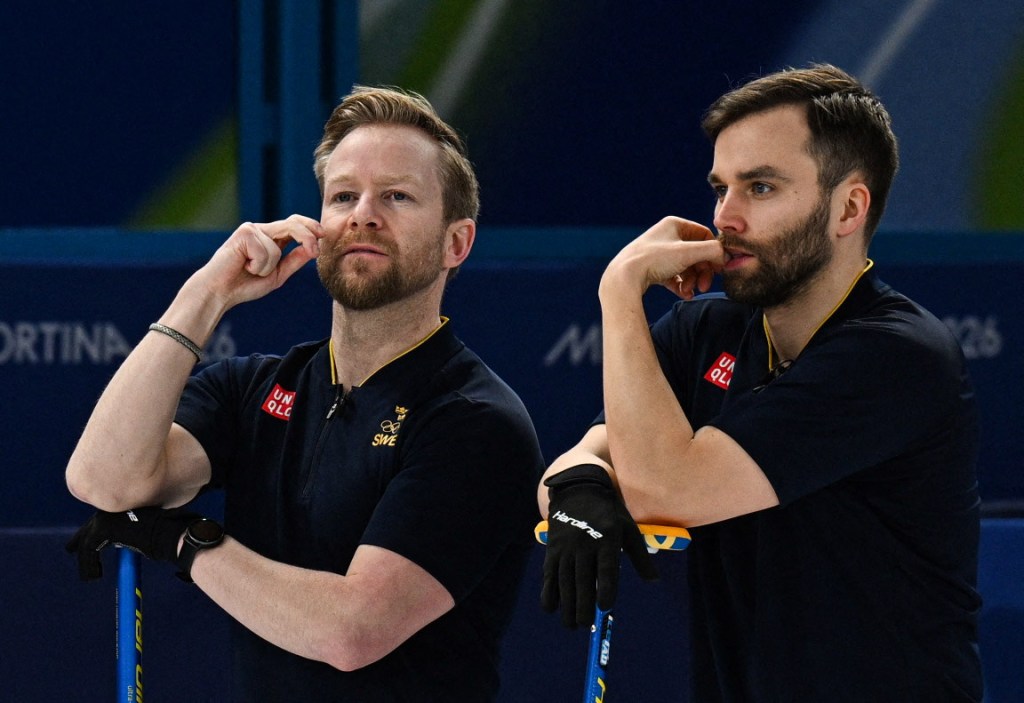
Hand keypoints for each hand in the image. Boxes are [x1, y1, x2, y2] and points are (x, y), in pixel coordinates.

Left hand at [65, 506, 201, 580]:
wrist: (173, 533)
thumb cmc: (170, 534)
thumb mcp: (151, 529)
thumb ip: (136, 530)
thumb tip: (126, 542)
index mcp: (125, 505)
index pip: (104, 519)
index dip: (93, 531)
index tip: (86, 542)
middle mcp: (113, 507)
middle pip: (90, 526)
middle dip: (80, 540)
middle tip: (70, 549)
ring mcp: (107, 516)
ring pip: (87, 541)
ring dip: (86, 560)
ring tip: (90, 576)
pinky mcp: (103, 529)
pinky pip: (87, 551)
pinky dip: (89, 567)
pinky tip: (94, 577)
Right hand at [192, 215, 323, 308]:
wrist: (220, 292)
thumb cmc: (245, 285)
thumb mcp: (277, 274)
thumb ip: (294, 260)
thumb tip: (314, 248)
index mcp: (270, 238)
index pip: (294, 224)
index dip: (310, 227)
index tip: (323, 235)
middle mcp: (261, 230)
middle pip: (292, 225)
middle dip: (307, 237)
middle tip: (315, 250)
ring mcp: (251, 230)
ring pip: (277, 248)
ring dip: (268, 267)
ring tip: (251, 271)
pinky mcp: (243, 233)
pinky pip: (265, 252)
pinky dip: (258, 266)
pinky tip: (244, 266)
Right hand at [540, 464, 656, 627]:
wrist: (578, 490)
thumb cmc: (609, 513)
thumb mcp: (628, 529)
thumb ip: (640, 557)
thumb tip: (654, 581)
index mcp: (607, 539)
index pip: (606, 568)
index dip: (605, 588)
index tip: (605, 607)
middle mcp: (585, 544)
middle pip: (583, 580)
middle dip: (582, 606)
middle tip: (585, 624)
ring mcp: (566, 547)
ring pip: (564, 580)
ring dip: (566, 605)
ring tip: (571, 625)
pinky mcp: (552, 549)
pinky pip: (549, 574)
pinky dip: (548, 592)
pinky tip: (551, 608)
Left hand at [601, 216, 725, 299]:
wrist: (624, 277)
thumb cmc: (654, 260)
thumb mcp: (689, 252)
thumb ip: (713, 251)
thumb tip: (726, 256)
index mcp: (674, 225)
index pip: (704, 236)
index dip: (714, 252)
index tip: (719, 269)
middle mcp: (666, 236)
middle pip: (696, 254)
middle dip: (702, 272)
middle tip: (705, 286)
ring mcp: (659, 253)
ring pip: (685, 267)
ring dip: (692, 281)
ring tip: (690, 292)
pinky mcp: (652, 269)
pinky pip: (674, 277)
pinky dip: (681, 285)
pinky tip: (684, 294)